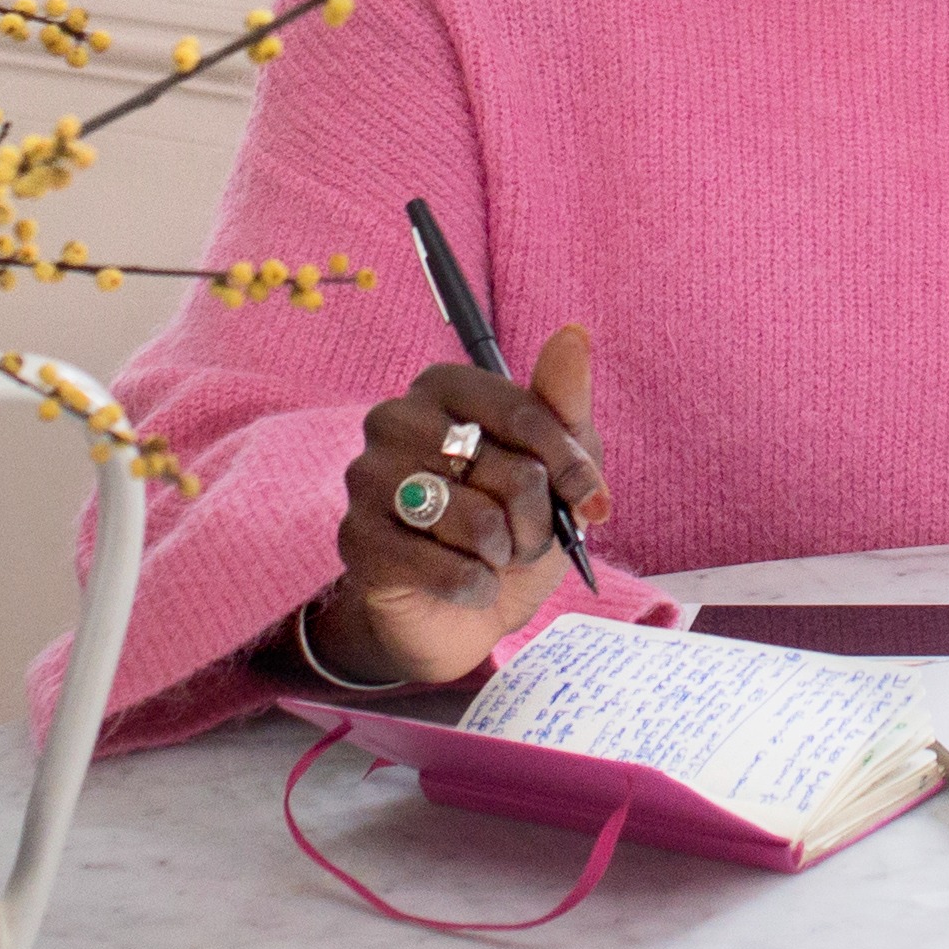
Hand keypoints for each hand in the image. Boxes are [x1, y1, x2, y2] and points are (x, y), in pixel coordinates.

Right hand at [306, 325, 606, 688]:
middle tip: (521, 538)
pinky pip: (448, 568)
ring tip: (490, 558)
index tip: (592, 500)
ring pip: (480, 521)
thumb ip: (564, 402)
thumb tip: (574, 334)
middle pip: (510, 471)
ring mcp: (366, 479)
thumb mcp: (554, 468)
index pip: (525, 414)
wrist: (460, 614)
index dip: (571, 466)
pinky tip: (467, 585)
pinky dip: (476, 586)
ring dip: (505, 555)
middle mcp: (394, 420)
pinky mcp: (356, 541)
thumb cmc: (509, 528)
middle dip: (536, 520)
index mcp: (442, 387)